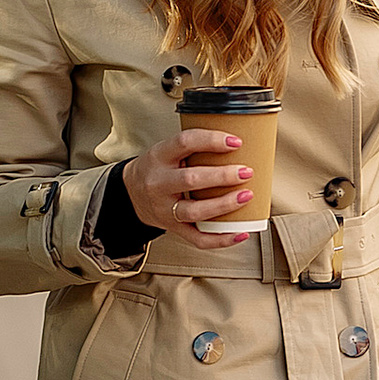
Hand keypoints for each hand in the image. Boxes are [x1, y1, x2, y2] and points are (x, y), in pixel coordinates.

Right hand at [119, 126, 254, 242]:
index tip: (235, 142)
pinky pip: (198, 238)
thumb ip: (194, 147)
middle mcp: (159, 183)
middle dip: (222, 176)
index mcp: (159, 157)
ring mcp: (165, 209)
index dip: (211, 141)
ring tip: (245, 196)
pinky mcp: (173, 228)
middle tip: (246, 172)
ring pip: (195, 211)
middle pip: (191, 179)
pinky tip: (239, 233)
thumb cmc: (158, 169)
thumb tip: (238, 145)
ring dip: (224, 205)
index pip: (184, 143)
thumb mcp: (167, 151)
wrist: (132, 194)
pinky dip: (221, 238)